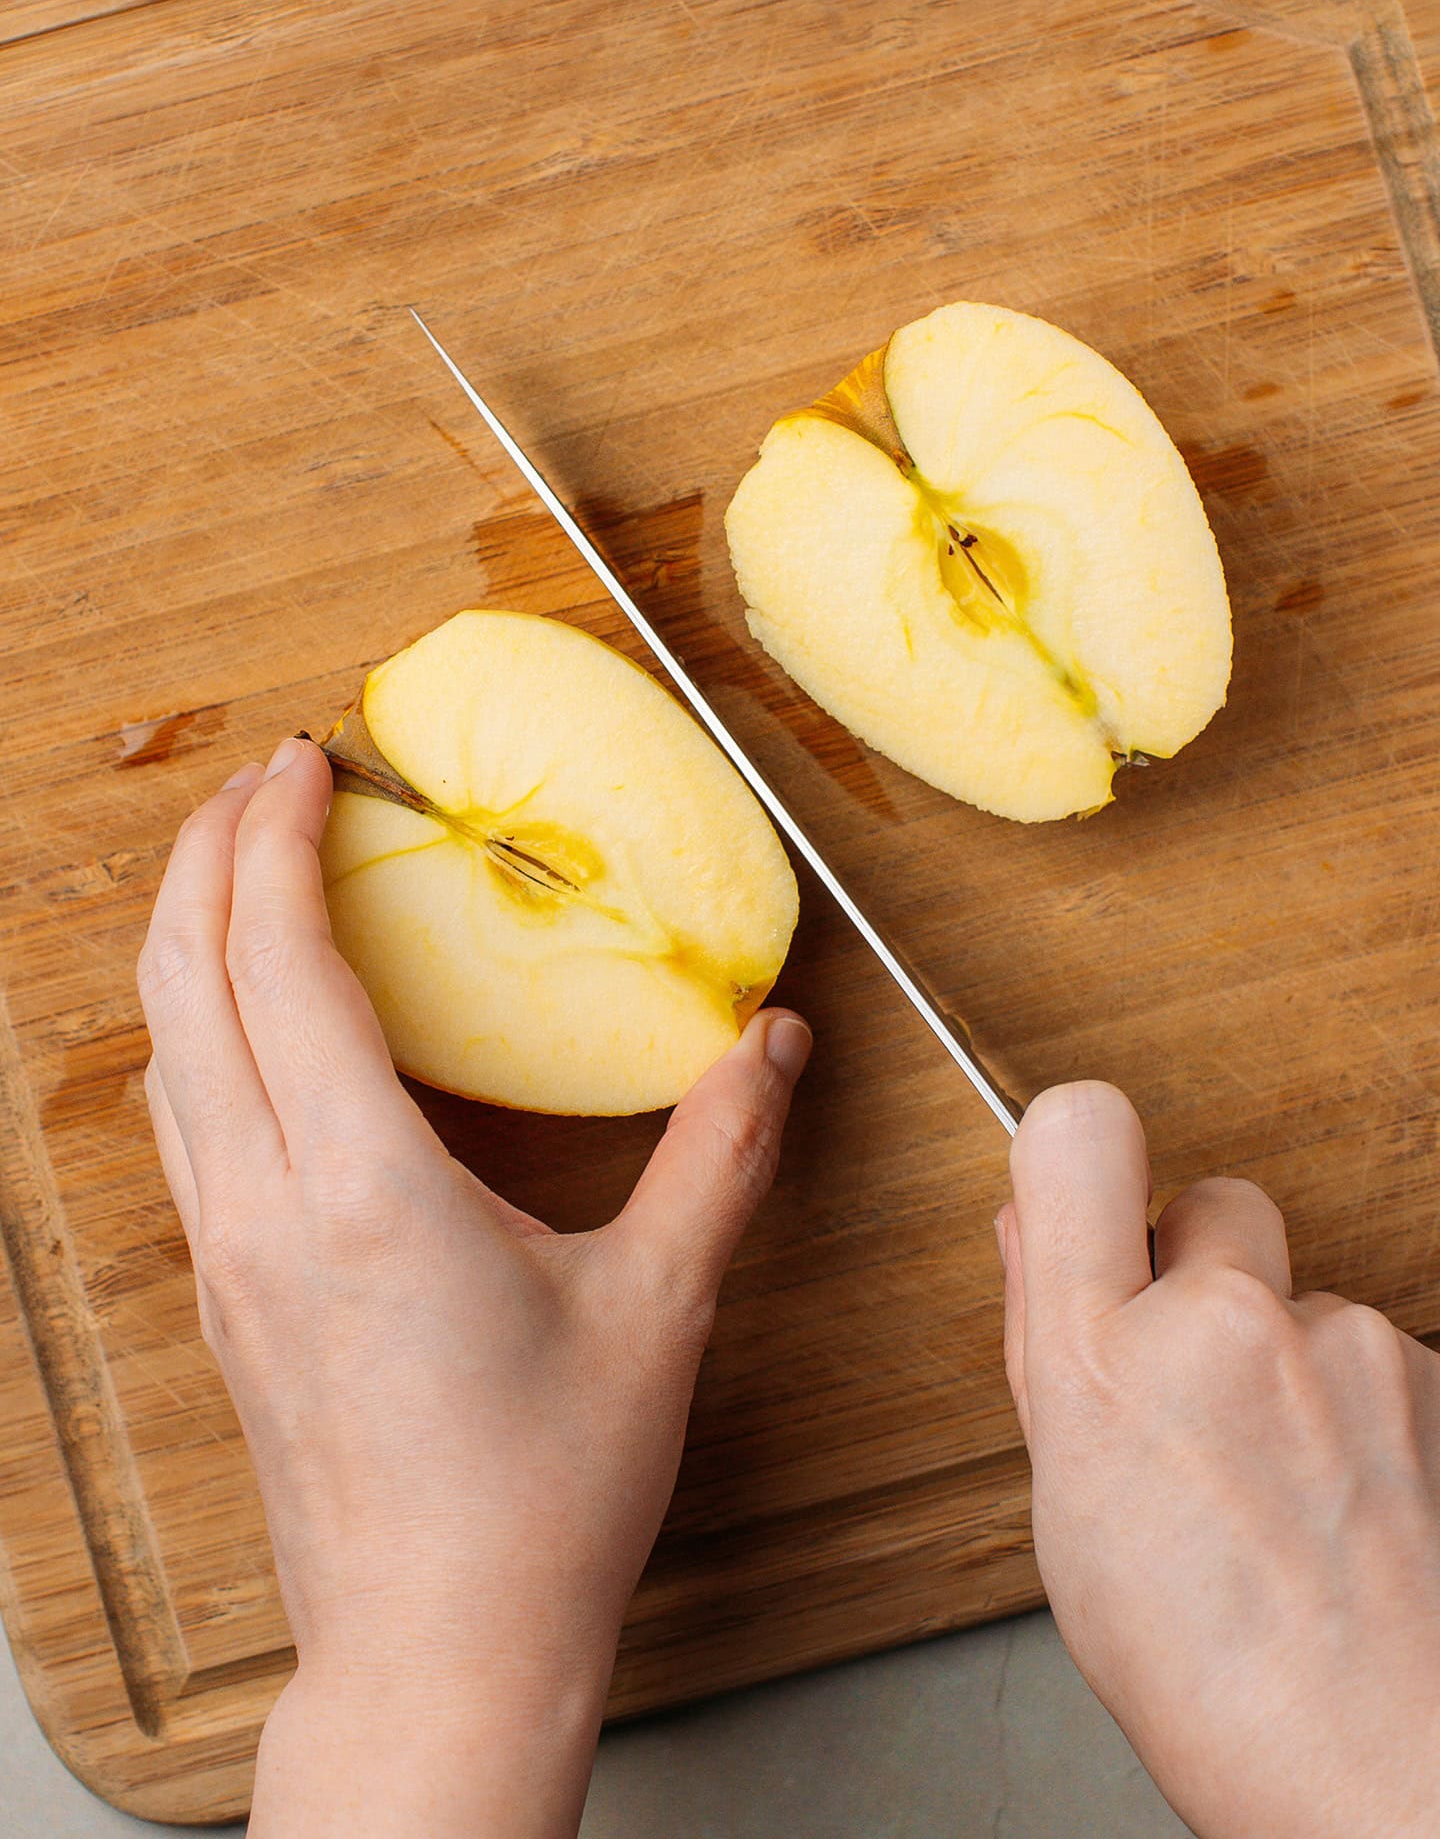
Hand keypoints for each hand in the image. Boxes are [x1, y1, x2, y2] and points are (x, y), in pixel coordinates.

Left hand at [138, 738, 810, 1838]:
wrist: (436, 1655)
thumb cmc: (538, 1501)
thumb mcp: (659, 1309)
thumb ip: (721, 1155)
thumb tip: (772, 1043)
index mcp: (363, 1192)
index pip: (278, 965)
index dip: (277, 843)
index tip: (307, 764)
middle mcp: (266, 1211)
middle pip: (183, 985)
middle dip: (206, 858)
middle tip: (260, 782)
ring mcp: (229, 1257)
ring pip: (165, 1052)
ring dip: (189, 938)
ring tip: (243, 870)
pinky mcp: (228, 1295)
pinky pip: (183, 1120)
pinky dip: (199, 1024)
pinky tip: (252, 1019)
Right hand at [997, 1081, 1439, 1838]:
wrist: (1385, 1777)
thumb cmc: (1213, 1679)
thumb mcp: (1069, 1512)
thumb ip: (1046, 1344)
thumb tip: (1035, 1229)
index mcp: (1105, 1360)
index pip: (1078, 1132)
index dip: (1078, 1146)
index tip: (1084, 1183)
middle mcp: (1230, 1326)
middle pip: (1211, 1200)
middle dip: (1201, 1271)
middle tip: (1198, 1383)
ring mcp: (1347, 1345)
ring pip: (1300, 1296)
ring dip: (1287, 1357)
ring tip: (1279, 1488)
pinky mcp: (1433, 1373)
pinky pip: (1374, 1352)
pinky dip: (1359, 1410)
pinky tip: (1344, 1506)